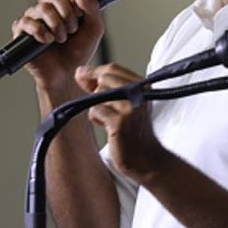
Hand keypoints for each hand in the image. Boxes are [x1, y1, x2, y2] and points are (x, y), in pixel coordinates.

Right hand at [12, 0, 104, 91]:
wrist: (68, 73)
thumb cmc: (78, 51)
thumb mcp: (94, 29)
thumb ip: (92, 8)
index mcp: (66, 4)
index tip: (81, 10)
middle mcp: (49, 8)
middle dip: (68, 13)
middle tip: (72, 29)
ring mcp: (34, 18)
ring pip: (42, 7)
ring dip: (57, 25)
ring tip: (62, 39)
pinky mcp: (22, 32)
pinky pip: (26, 22)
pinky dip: (40, 31)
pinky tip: (48, 40)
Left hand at [76, 63, 167, 183]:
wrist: (146, 158)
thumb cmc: (133, 131)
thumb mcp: (124, 103)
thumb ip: (104, 86)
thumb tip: (80, 72)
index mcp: (143, 86)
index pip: (113, 68)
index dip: (94, 72)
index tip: (83, 78)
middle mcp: (139, 93)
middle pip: (104, 79)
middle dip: (96, 92)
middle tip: (105, 108)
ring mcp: (130, 107)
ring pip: (98, 95)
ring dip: (97, 108)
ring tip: (109, 120)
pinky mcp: (120, 122)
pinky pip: (95, 111)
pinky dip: (97, 119)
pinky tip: (108, 128)